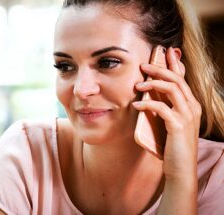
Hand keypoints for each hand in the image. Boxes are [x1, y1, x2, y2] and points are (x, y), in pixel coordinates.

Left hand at [133, 47, 200, 181]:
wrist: (180, 169)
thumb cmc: (172, 146)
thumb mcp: (168, 123)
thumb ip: (163, 108)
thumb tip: (148, 96)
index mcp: (190, 104)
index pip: (182, 78)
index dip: (174, 63)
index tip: (164, 51)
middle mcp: (192, 107)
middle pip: (177, 79)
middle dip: (160, 68)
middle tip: (143, 65)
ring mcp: (187, 116)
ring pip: (172, 88)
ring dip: (153, 83)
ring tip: (138, 84)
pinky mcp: (178, 126)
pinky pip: (162, 107)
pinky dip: (147, 103)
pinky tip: (136, 105)